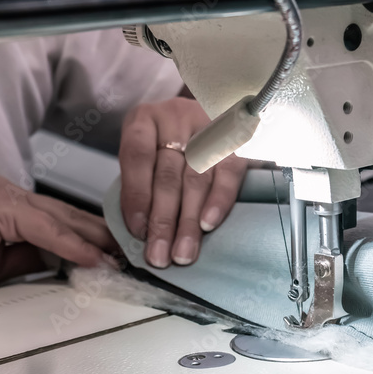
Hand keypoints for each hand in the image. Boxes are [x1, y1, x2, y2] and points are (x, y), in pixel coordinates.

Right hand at [0, 176, 116, 299]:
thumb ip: (27, 259)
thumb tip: (60, 266)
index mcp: (7, 207)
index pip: (60, 222)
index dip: (91, 239)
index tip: (116, 256)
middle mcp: (10, 196)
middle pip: (70, 217)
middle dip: (105, 236)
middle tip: (135, 254)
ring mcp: (6, 198)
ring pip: (65, 218)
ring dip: (99, 240)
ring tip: (126, 258)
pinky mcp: (0, 207)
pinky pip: (46, 228)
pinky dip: (73, 245)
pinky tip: (95, 258)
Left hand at [119, 97, 248, 267]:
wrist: (212, 118)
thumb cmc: (170, 146)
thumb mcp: (146, 155)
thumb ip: (139, 185)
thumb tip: (140, 233)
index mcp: (144, 119)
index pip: (137, 156)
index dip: (137, 195)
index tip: (138, 231)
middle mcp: (175, 117)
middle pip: (167, 174)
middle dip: (163, 220)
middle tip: (159, 256)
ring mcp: (208, 127)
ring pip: (196, 179)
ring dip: (188, 222)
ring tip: (183, 254)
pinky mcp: (235, 142)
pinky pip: (228, 174)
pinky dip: (218, 201)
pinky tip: (208, 225)